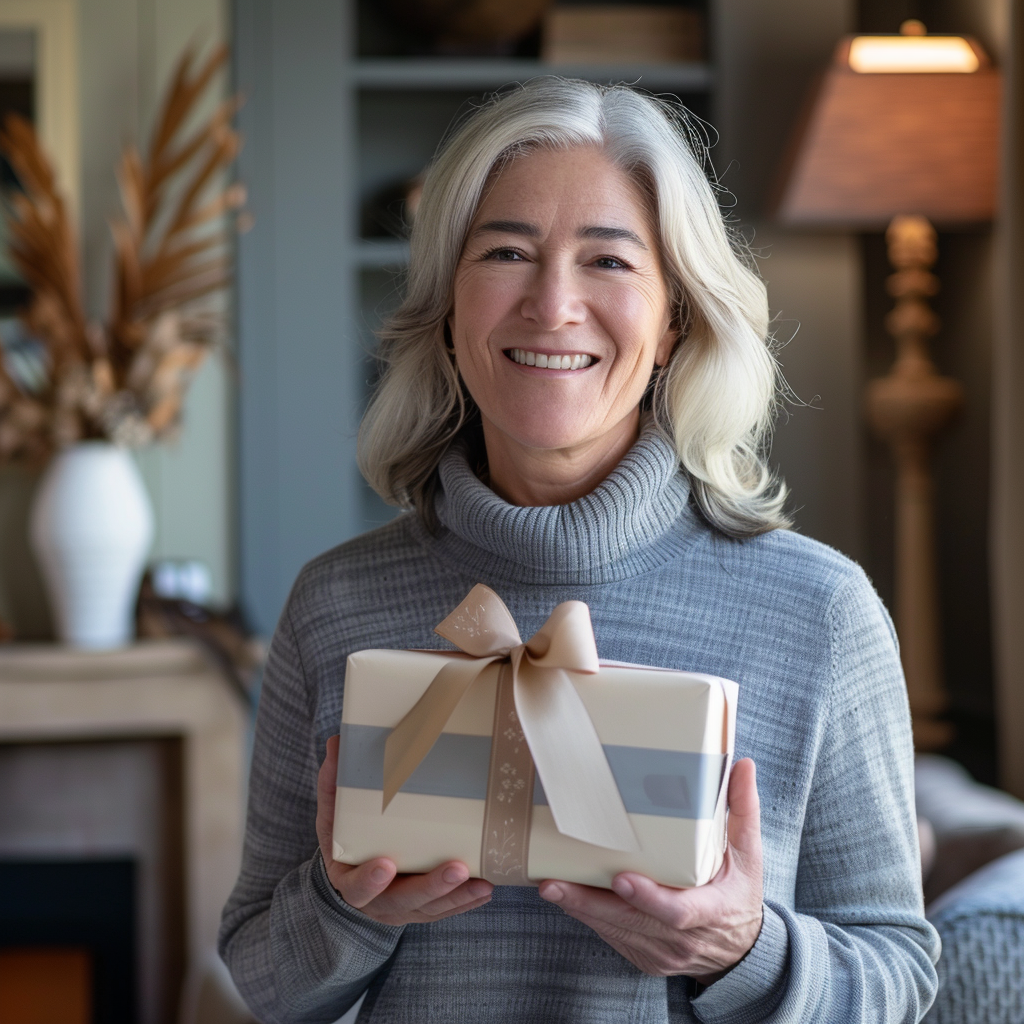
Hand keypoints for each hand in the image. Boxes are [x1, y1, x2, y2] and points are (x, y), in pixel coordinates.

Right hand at [316, 734, 493, 924]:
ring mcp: (403, 908)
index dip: (370, 880)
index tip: (386, 864)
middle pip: (404, 900)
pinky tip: (485, 888)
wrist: (353, 870)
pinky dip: (466, 901)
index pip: (357, 887)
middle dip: (432, 886)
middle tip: (456, 868)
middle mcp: (377, 901)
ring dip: (457, 896)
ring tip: (483, 883)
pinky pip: (447, 909)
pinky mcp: (425, 908)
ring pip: (431, 907)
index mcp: (350, 879)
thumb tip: (335, 742)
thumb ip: (333, 782)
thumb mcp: (333, 812)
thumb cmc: (345, 836)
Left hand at [538, 758, 762, 982]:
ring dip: (580, 909)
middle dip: (592, 903)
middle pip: (632, 923)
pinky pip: (611, 937)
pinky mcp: (643, 957)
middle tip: (556, 883)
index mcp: (711, 911)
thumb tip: (743, 765)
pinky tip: (565, 895)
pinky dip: (588, 916)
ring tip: (550, 885)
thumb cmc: (740, 894)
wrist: (740, 952)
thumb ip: (744, 810)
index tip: (621, 878)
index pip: (678, 911)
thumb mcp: (750, 854)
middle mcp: (682, 938)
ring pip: (614, 931)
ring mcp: (660, 952)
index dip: (649, 897)